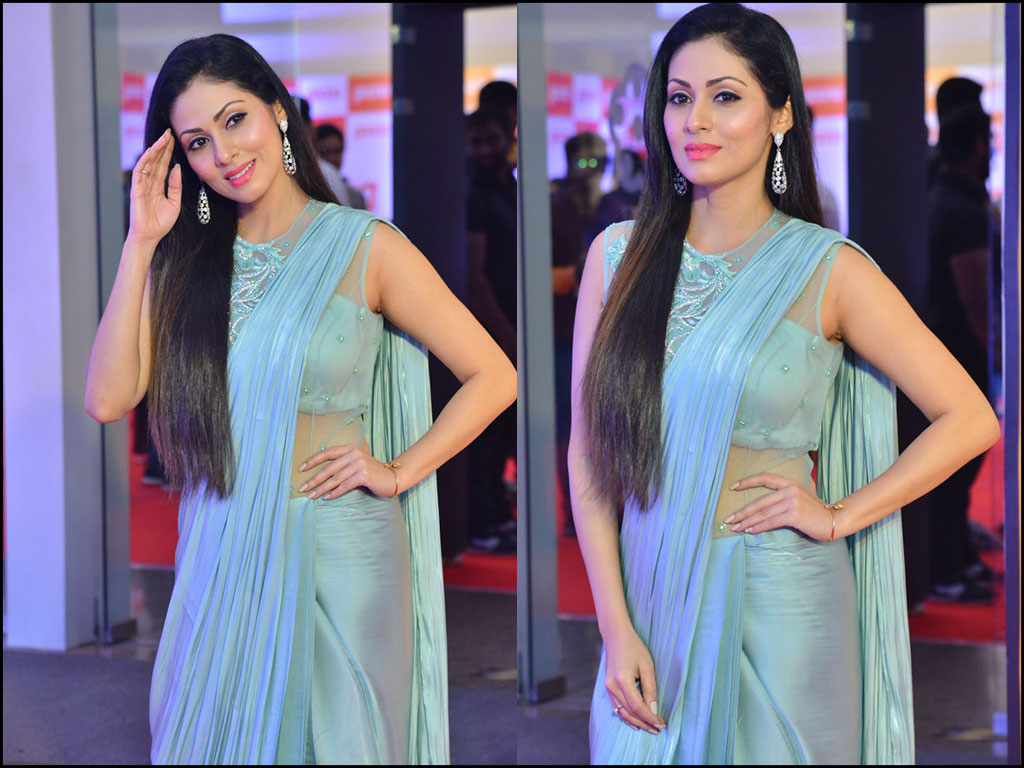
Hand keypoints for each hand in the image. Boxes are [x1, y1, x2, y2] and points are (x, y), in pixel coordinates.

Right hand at [127, 128, 181, 247]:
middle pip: (156, 160)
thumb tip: (177, 168)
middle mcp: (150, 182)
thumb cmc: (161, 222)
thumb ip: (176, 185)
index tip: (174, 139)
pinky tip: (150, 152)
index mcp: (159, 185)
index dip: (168, 152)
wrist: (150, 235)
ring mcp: (142, 184)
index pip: (163, 164)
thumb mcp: (175, 202)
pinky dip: (145, 161)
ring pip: (148, 163)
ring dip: (155, 150)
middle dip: (162, 146)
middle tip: (169, 132)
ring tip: (162, 139)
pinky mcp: (136, 189)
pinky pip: (140, 171)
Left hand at [298, 442, 396, 499]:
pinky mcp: (364, 475)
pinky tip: (327, 498)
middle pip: (329, 468)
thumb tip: (322, 468)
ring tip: (312, 496)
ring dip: (321, 489)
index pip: (327, 453)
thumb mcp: (358, 462)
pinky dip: (335, 493)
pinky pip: (345, 486)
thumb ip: (344, 461)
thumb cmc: (372, 472)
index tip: (301, 469)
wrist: (392, 478)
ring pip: (335, 479)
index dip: (313, 461)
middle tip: (303, 488)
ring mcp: (359, 464)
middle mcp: (354, 454)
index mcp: (350, 448)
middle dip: (314, 480)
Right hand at [604, 626, 665, 733]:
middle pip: (629, 712)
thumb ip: (650, 689)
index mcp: (622, 680)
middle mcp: (612, 686)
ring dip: (636, 723)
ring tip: (650, 729)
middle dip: (644, 723)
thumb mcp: (647, 666)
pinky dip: (626, 717)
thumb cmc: (634, 648)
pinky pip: (617, 707)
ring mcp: (608, 688)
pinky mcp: (607, 687)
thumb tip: (653, 710)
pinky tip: (635, 723)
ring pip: (622, 713)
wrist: (616, 636)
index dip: (650, 718)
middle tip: (658, 730)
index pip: (637, 707)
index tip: (662, 724)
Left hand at [726, 473, 833, 540]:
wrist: (834, 521)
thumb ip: (784, 496)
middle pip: (759, 501)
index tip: (733, 487)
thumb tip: (763, 506)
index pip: (765, 478)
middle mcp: (789, 490)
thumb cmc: (816, 512)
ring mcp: (792, 502)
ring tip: (736, 528)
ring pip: (763, 513)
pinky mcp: (794, 515)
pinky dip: (759, 527)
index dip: (748, 482)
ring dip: (747, 522)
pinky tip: (750, 531)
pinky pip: (772, 522)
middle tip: (729, 519)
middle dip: (742, 511)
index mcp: (789, 483)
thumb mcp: (800, 497)